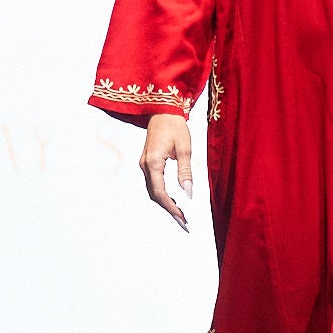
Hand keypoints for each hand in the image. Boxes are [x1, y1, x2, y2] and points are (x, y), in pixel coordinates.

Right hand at [140, 112, 192, 229]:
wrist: (163, 110)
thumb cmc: (175, 126)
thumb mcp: (184, 148)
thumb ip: (185, 172)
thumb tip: (188, 193)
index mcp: (153, 162)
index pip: (160, 192)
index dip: (171, 207)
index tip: (183, 218)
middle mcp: (145, 165)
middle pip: (154, 194)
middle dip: (169, 209)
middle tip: (184, 222)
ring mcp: (144, 164)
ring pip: (153, 190)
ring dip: (166, 203)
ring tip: (181, 214)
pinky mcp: (147, 162)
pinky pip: (153, 183)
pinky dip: (163, 194)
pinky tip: (174, 200)